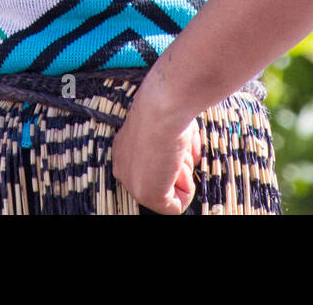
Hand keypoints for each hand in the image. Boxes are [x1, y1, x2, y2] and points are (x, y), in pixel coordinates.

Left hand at [111, 87, 202, 214]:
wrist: (163, 105)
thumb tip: (186, 156)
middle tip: (176, 146)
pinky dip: (188, 190)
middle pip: (162, 179)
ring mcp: (134, 183)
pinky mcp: (148, 195)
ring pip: (171, 190)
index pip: (153, 165)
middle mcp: (124, 166)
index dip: (174, 156)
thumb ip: (169, 145)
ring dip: (184, 171)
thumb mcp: (165, 125)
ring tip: (176, 149)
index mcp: (126, 149)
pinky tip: (180, 164)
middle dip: (179, 165)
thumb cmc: (166, 106)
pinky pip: (176, 207)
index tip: (176, 140)